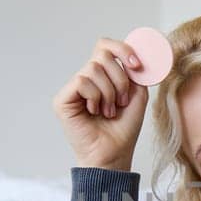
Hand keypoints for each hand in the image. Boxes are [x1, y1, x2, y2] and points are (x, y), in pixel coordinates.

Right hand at [53, 37, 151, 170]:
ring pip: (93, 68)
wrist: (114, 153)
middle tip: (122, 101)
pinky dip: (95, 96)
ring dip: (109, 91)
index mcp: (103, 76)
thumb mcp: (137, 96)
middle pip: (102, 54)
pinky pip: (82, 81)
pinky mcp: (62, 99)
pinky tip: (94, 111)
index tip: (137, 65)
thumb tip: (133, 55)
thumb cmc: (123, 129)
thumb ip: (135, 73)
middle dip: (120, 78)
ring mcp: (73, 88)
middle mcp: (86, 78)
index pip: (105, 46)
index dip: (122, 49)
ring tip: (109, 111)